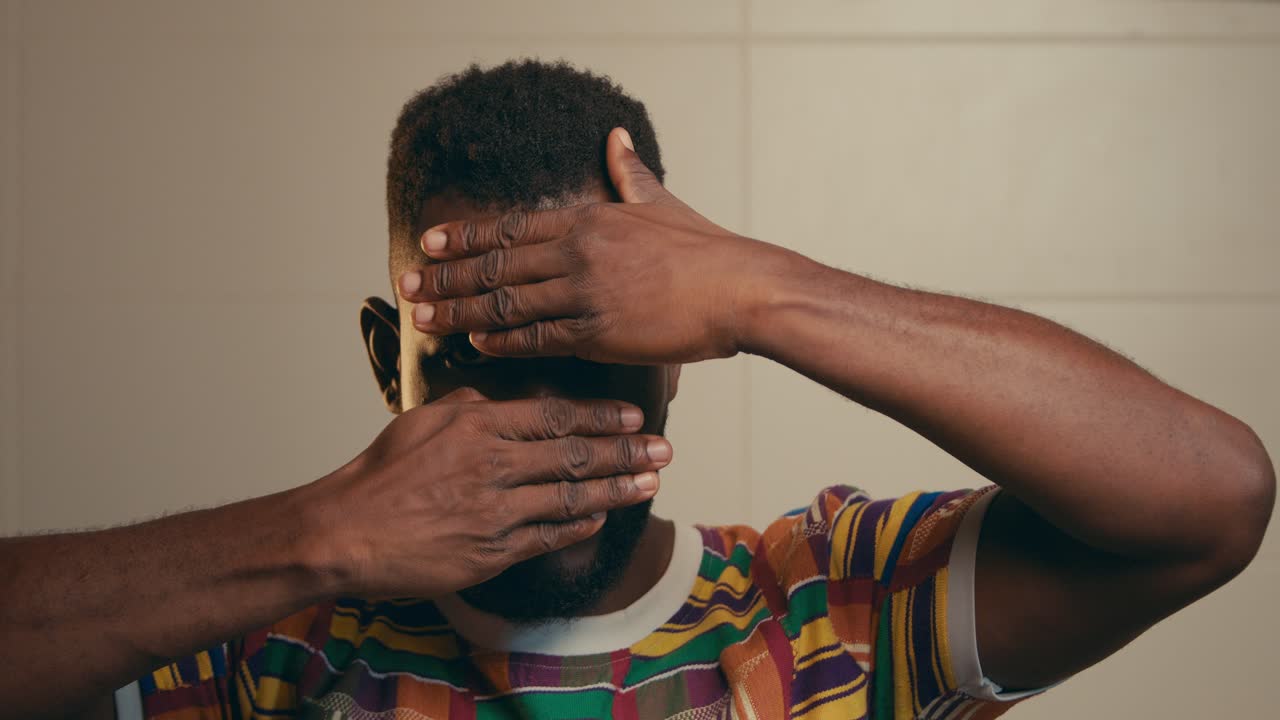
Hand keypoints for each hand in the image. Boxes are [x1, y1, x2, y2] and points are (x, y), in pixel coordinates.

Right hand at [307, 386, 672, 598]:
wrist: (346, 533)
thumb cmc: (380, 475)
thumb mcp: (423, 420)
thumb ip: (472, 406)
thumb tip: (507, 401)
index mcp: (478, 426)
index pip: (555, 415)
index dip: (601, 417)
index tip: (632, 417)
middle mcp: (494, 465)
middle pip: (576, 454)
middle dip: (627, 452)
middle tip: (662, 449)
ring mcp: (496, 512)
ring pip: (572, 496)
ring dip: (618, 488)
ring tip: (650, 482)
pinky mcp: (493, 552)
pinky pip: (551, 536)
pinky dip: (582, 523)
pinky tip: (603, 514)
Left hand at [396, 127, 789, 364]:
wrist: (740, 289)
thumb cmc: (706, 249)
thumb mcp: (661, 202)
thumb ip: (629, 173)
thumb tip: (615, 138)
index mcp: (589, 218)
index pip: (510, 226)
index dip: (463, 235)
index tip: (427, 243)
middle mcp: (578, 252)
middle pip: (495, 264)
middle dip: (444, 277)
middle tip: (405, 286)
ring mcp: (586, 294)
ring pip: (506, 303)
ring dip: (459, 312)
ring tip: (423, 320)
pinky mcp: (599, 334)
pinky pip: (537, 338)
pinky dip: (502, 342)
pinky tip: (475, 345)